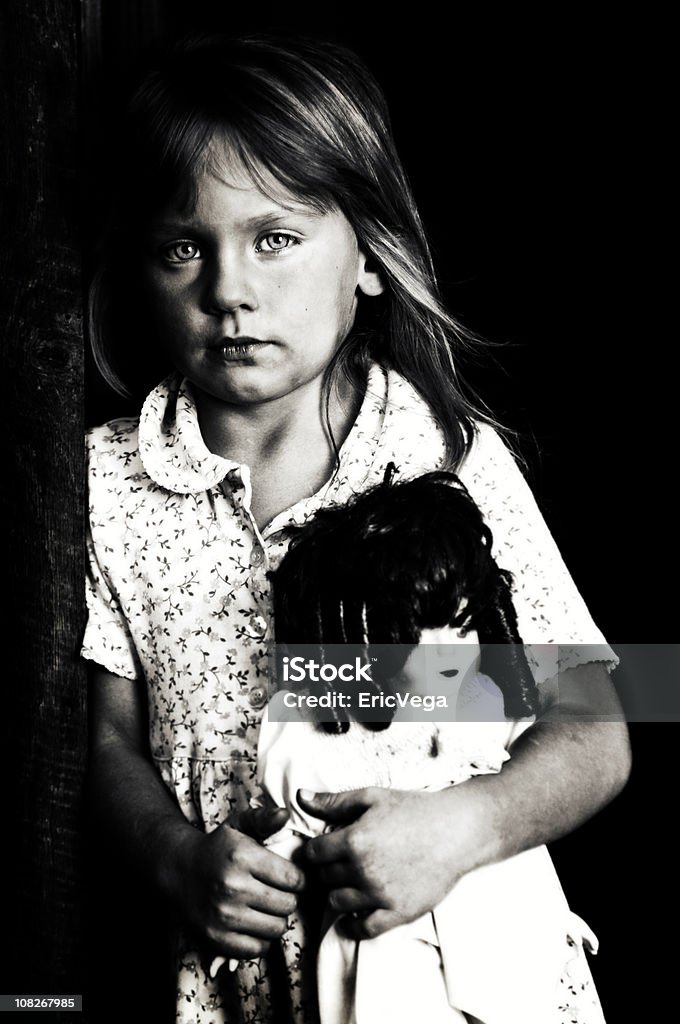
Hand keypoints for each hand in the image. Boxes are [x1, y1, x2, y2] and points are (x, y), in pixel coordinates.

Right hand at [167, 810, 303, 959]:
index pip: (294, 878)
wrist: (177, 871)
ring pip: (277, 928)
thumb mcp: (238, 826)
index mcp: (242, 857)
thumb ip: (263, 819)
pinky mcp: (216, 939)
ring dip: (276, 919)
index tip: (291, 878)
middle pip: (288, 905)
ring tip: (266, 908)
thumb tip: (285, 814)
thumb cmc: (216, 848)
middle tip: (278, 893)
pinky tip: (253, 924)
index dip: (298, 879)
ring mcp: (224, 916)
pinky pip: (258, 949)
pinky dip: (261, 939)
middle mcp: (233, 887)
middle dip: (288, 898)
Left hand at [298, 785, 484, 939]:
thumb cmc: (414, 809)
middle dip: (327, 869)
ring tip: (351, 881)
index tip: (323, 848)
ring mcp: (379, 894)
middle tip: (339, 862)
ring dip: (339, 892)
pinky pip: (362, 929)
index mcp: (354, 840)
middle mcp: (362, 870)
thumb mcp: (372, 797)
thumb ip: (333, 801)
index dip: (314, 850)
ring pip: (337, 902)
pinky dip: (353, 923)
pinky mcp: (397, 913)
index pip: (312, 854)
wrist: (456, 831)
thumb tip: (300, 797)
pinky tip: (356, 911)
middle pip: (323, 878)